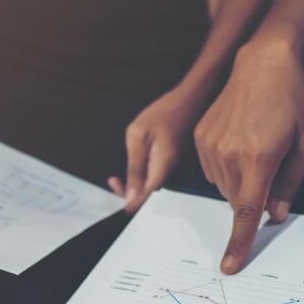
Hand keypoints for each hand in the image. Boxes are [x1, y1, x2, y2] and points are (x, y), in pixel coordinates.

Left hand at [109, 86, 203, 211]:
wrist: (190, 99)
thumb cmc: (165, 112)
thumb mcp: (138, 136)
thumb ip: (135, 168)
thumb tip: (131, 197)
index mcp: (165, 167)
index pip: (146, 199)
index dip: (129, 204)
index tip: (115, 198)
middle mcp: (177, 173)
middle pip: (151, 195)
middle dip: (129, 191)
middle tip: (113, 181)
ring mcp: (182, 171)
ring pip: (155, 186)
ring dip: (138, 181)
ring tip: (124, 169)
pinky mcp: (182, 166)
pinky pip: (162, 178)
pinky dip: (148, 174)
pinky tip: (142, 159)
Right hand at [194, 39, 303, 273]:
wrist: (263, 63)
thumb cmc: (293, 102)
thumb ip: (290, 184)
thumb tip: (274, 216)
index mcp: (259, 158)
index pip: (245, 212)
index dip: (238, 243)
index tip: (229, 265)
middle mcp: (229, 154)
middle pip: (236, 201)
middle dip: (252, 196)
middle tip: (271, 166)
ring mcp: (209, 145)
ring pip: (223, 187)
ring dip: (239, 181)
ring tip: (256, 146)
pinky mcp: (199, 137)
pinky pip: (211, 170)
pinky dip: (226, 167)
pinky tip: (241, 140)